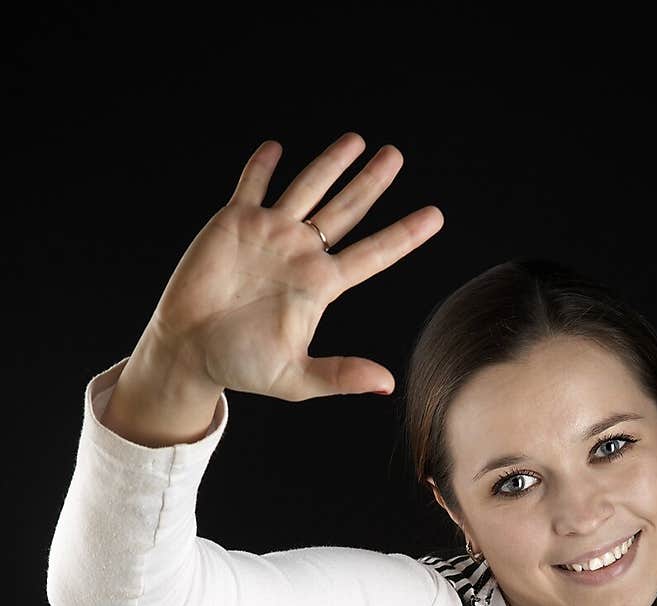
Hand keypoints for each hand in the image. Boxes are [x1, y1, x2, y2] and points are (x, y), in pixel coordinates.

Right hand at [146, 132, 443, 399]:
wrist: (190, 350)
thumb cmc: (241, 367)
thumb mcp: (296, 378)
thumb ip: (341, 375)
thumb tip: (388, 385)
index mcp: (321, 285)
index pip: (373, 253)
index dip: (404, 234)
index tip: (435, 216)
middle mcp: (301, 253)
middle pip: (346, 210)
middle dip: (371, 181)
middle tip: (395, 155)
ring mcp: (270, 233)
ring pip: (309, 188)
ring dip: (330, 162)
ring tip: (356, 140)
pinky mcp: (234, 222)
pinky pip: (253, 184)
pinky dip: (263, 164)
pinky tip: (277, 148)